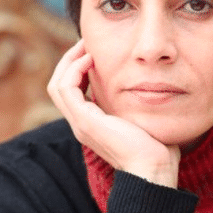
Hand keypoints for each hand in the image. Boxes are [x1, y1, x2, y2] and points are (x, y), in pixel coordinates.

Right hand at [47, 39, 180, 188]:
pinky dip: (74, 70)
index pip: (71, 90)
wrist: (154, 168)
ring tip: (86, 46)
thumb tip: (145, 84)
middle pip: (59, 85)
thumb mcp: (141, 118)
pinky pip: (66, 88)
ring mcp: (80, 123)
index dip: (78, 68)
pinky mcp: (85, 122)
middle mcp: (81, 123)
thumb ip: (133, 103)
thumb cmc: (155, 146)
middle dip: (70, 60)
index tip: (94, 51)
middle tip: (86, 43)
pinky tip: (90, 59)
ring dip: (69, 61)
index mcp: (91, 123)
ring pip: (57, 85)